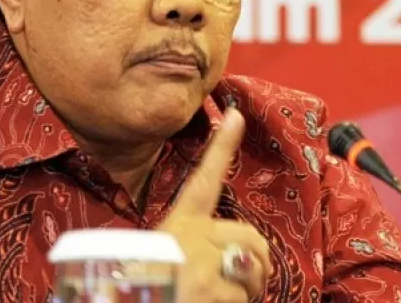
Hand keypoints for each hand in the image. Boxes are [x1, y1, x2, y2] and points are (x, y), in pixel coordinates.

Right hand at [158, 108, 272, 302]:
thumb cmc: (143, 289)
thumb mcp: (161, 260)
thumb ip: (193, 247)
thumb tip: (237, 256)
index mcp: (176, 226)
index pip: (202, 179)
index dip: (221, 146)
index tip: (235, 115)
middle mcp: (189, 238)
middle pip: (251, 237)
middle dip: (256, 265)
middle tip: (243, 285)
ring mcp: (199, 262)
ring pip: (252, 268)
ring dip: (248, 290)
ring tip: (221, 298)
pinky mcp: (208, 288)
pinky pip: (242, 298)